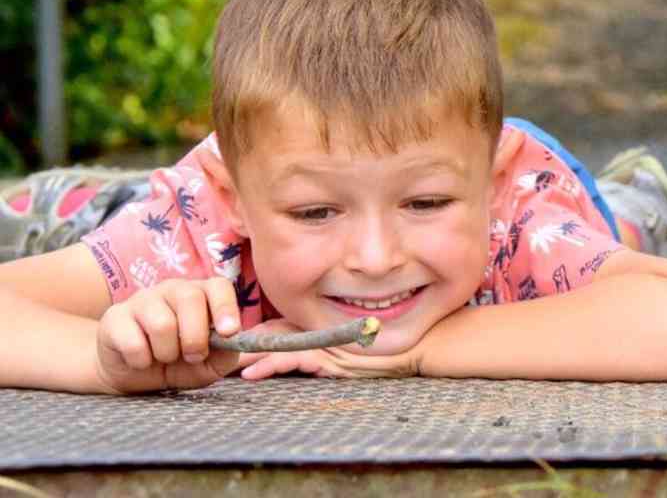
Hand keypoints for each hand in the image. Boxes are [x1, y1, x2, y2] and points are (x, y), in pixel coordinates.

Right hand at [94, 277, 244, 393]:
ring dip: (167, 352)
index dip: (225, 308)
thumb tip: (235, 342)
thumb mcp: (210, 364)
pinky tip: (141, 359)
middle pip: (190, 299)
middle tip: (192, 356)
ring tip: (164, 357)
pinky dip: (141, 360)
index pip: (218, 287)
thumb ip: (227, 353)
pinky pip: (133, 341)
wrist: (133, 374)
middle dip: (196, 337)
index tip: (229, 332)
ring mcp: (141, 300)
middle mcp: (172, 290)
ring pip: (162, 323)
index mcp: (201, 296)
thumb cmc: (179, 363)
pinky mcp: (115, 317)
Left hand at [236, 319, 419, 380]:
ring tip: (220, 360)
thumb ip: (337, 342)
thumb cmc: (394, 346)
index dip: (255, 333)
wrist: (420, 346)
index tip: (228, 339)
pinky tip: (250, 375)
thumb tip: (310, 353)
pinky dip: (270, 367)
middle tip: (211, 345)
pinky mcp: (330, 358)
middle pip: (272, 333)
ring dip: (246, 355)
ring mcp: (324, 344)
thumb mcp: (359, 345)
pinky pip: (294, 360)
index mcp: (323, 327)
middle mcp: (320, 332)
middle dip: (242, 341)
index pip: (281, 327)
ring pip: (276, 346)